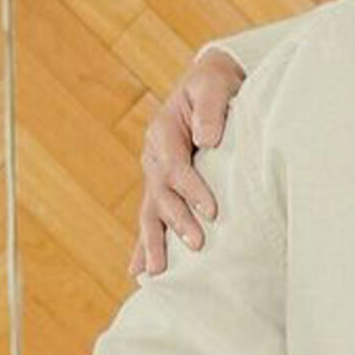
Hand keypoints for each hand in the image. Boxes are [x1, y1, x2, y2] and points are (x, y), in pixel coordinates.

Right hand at [128, 49, 246, 277]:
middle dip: (177, 220)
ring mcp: (155, 173)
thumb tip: (207, 140)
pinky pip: (151, 217)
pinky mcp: (163, 186)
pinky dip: (144, 244)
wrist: (210, 82)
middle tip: (197, 243)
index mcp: (163, 131)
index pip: (175, 166)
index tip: (212, 210)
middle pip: (161, 194)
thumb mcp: (214, 86)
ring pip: (150, 211)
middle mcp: (154, 156)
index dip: (192, 189)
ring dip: (153, 242)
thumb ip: (212, 110)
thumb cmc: (215, 84)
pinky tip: (139, 271)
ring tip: (154, 272)